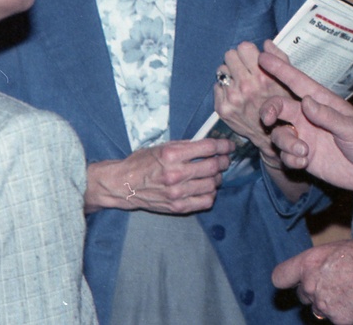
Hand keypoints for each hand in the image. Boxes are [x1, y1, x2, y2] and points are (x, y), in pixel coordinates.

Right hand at [84, 138, 232, 213]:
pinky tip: (207, 188)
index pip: (207, 148)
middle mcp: (175, 174)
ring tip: (215, 175)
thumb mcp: (162, 146)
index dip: (223, 146)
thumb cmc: (141, 163)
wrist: (123, 185)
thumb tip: (209, 144)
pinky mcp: (177, 207)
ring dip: (218, 178)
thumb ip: (185, 146)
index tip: (229, 146)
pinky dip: (211, 194)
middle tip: (224, 160)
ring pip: (212, 185)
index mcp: (171, 155)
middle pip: (213, 167)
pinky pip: (205, 202)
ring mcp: (176, 193)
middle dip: (223, 162)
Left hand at [214, 40, 290, 160]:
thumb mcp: (289, 81)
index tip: (252, 60)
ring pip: (221, 69)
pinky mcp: (222, 108)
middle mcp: (246, 87)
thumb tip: (266, 43)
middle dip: (237, 60)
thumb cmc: (283, 106)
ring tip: (240, 83)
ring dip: (230, 74)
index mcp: (263, 77)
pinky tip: (235, 95)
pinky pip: (216, 86)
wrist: (272, 136)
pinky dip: (224, 88)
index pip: (243, 47)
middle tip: (244, 70)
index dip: (248, 52)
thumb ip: (279, 59)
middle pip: (229, 55)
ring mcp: (232, 98)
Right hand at [259, 45, 352, 193]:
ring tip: (304, 152)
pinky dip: (290, 159)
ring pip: (279, 134)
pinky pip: (285, 155)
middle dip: (269, 110)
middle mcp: (309, 117)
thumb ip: (328, 116)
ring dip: (286, 142)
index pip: (298, 82)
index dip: (280, 69)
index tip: (263, 57)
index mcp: (322, 102)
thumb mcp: (352, 128)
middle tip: (268, 120)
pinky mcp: (302, 156)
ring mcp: (305, 137)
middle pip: (279, 107)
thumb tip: (306, 101)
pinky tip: (304, 162)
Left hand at [272, 237, 352, 324]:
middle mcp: (311, 286)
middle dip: (314, 292)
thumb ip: (323, 261)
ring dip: (330, 304)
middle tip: (336, 284)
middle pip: (303, 295)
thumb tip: (323, 267)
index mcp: (309, 263)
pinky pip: (338, 320)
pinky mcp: (340, 322)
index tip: (292, 280)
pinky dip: (347, 314)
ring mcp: (325, 307)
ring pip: (320, 310)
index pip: (280, 277)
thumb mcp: (340, 248)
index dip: (287, 279)